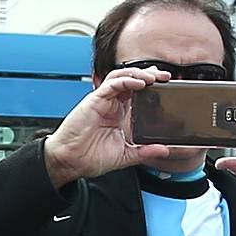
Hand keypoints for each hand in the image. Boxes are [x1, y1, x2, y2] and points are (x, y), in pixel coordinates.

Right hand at [43, 69, 175, 188]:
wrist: (70, 162)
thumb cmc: (89, 157)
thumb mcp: (125, 155)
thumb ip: (144, 151)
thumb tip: (164, 150)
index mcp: (117, 114)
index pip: (136, 92)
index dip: (151, 86)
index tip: (166, 85)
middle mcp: (110, 104)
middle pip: (130, 80)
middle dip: (148, 74)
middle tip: (165, 76)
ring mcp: (102, 101)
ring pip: (121, 77)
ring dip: (138, 74)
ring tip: (153, 77)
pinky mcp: (94, 100)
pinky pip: (112, 84)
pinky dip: (126, 81)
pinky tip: (139, 83)